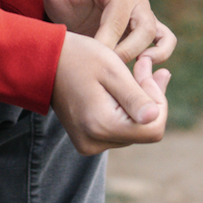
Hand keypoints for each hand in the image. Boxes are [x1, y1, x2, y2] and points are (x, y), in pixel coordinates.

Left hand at [43, 0, 175, 68]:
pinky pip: (166, 40)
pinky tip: (143, 64)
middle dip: (115, 37)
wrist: (73, 16)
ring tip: (115, 63)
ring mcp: (141, 11)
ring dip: (134, 50)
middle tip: (96, 53)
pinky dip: (161, 52)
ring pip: (150, 31)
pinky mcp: (148, 30)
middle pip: (134, 15)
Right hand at [51, 29, 170, 156]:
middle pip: (144, 130)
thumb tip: (155, 118)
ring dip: (138, 103)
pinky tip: (119, 88)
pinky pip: (119, 131)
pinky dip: (125, 110)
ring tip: (132, 72)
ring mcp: (89, 145)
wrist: (43, 61)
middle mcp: (94, 143)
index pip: (154, 128)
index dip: (158, 99)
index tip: (145, 68)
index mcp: (101, 126)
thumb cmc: (78, 57)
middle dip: (149, 97)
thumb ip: (135, 97)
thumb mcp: (111, 70)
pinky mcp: (86, 141)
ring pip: (134, 131)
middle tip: (142, 64)